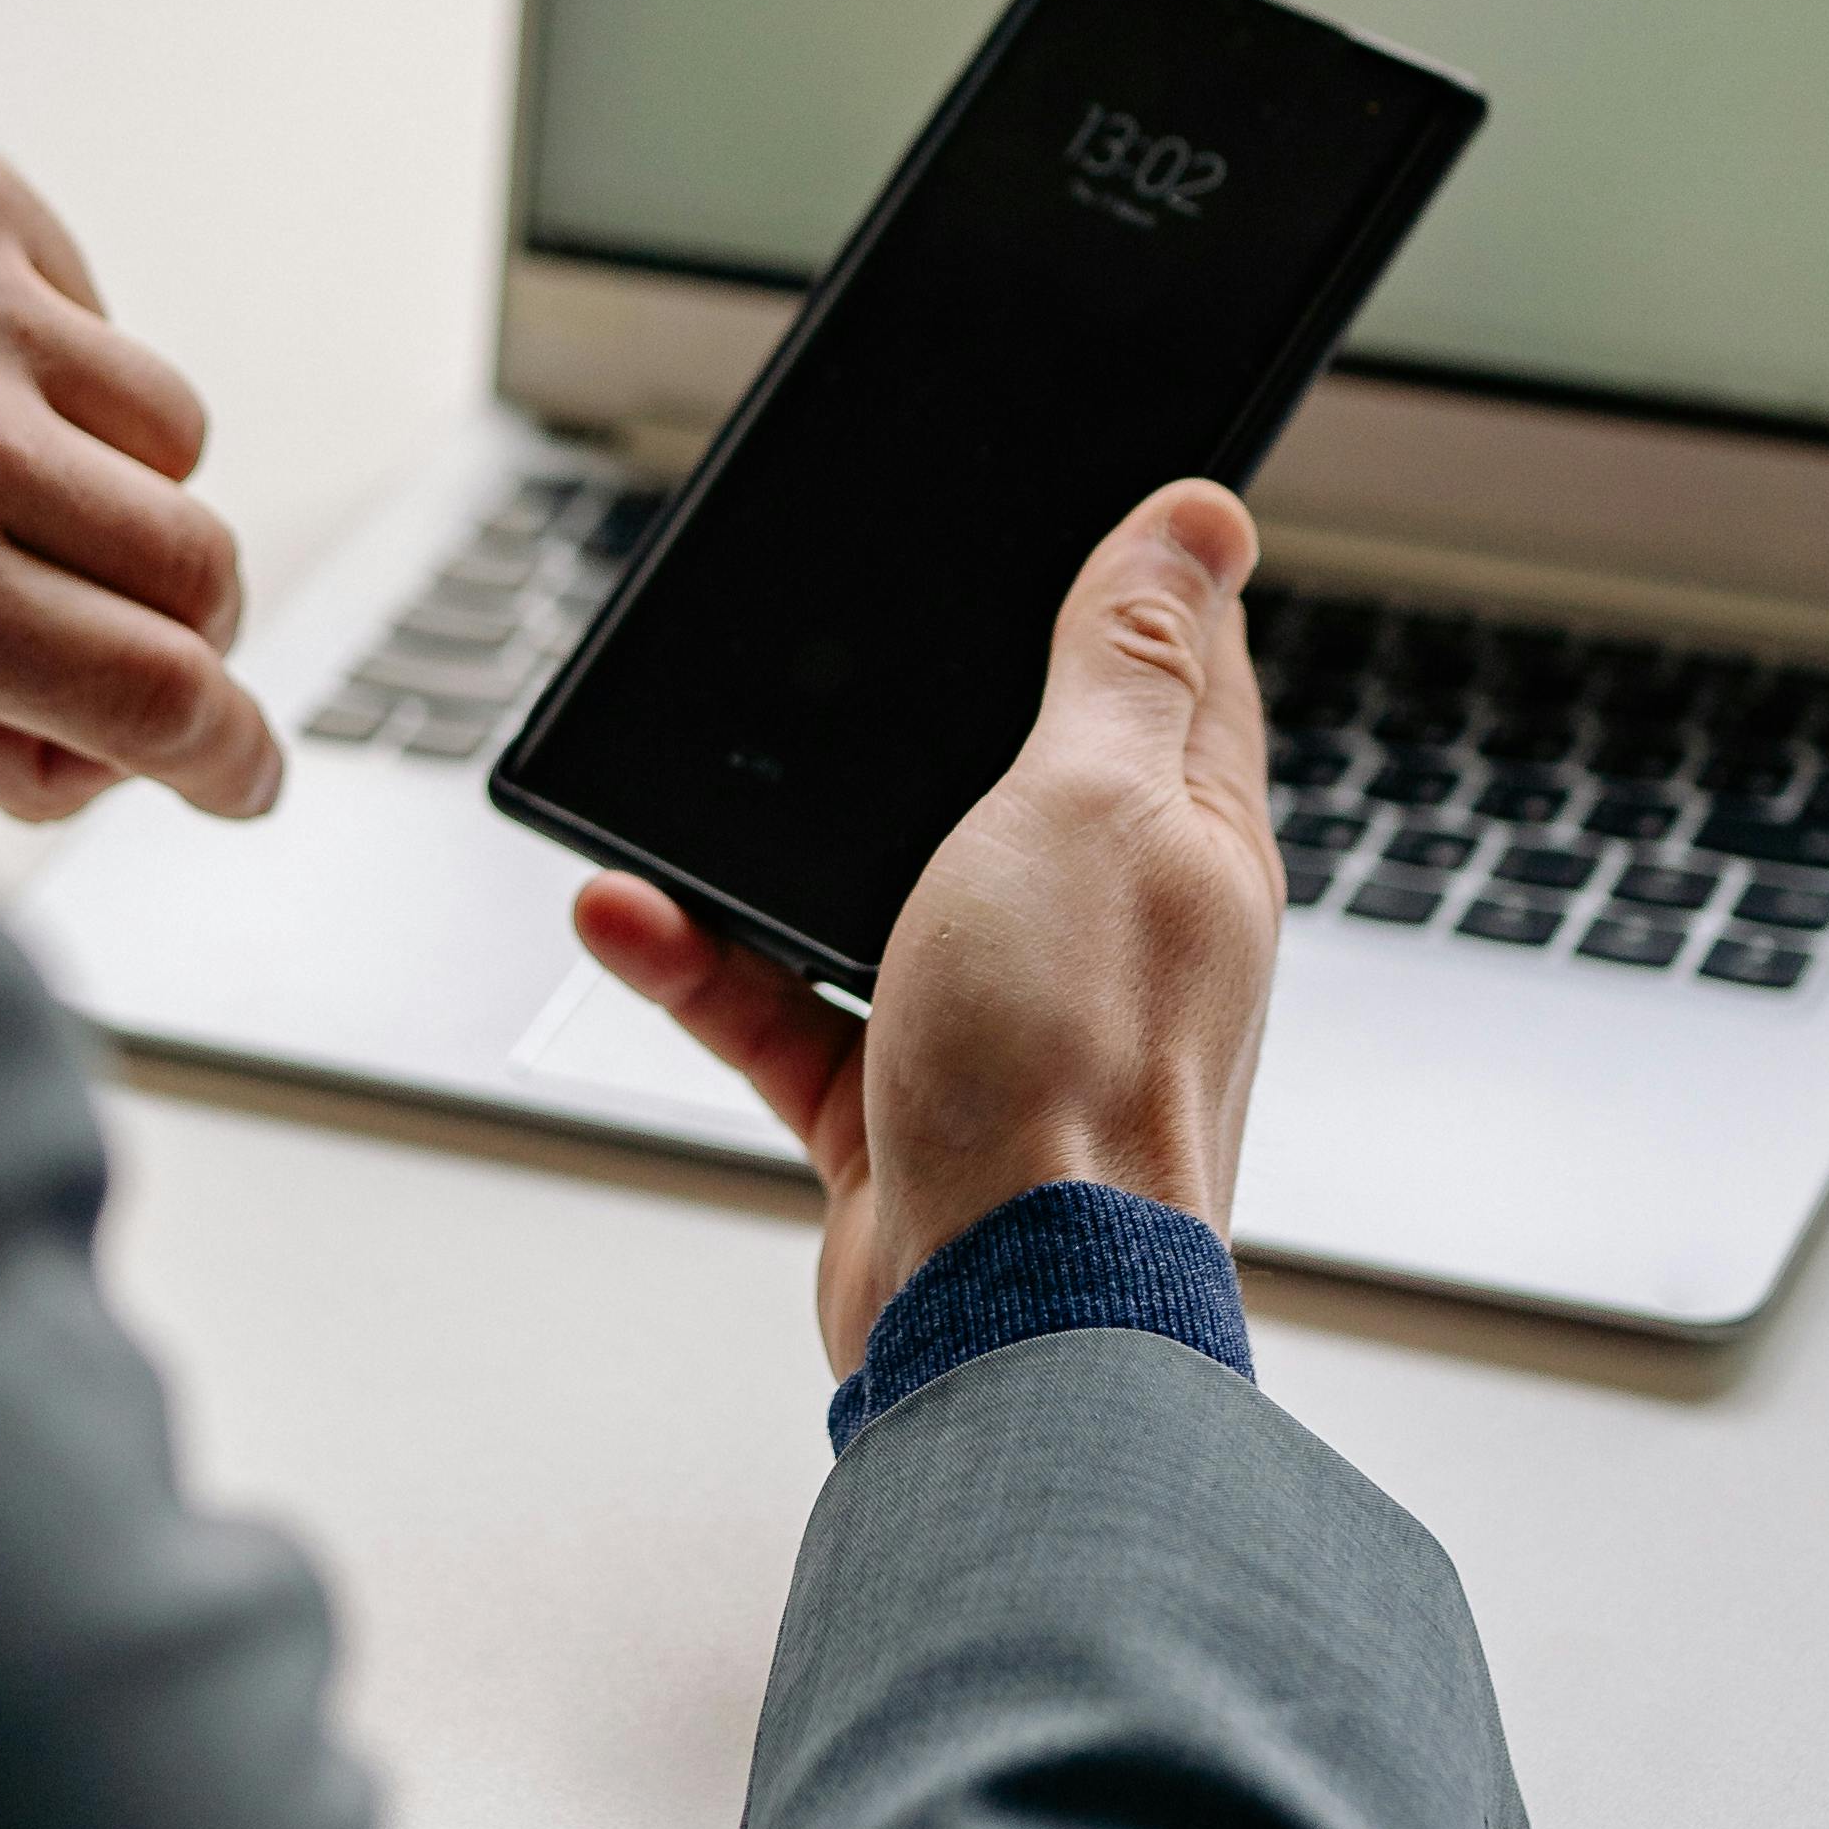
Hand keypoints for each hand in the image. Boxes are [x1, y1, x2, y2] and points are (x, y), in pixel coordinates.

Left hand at [0, 111, 280, 820]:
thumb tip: (127, 761)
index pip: (160, 695)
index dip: (230, 759)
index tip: (243, 776)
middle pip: (201, 567)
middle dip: (183, 630)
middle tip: (119, 634)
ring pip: (171, 433)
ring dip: (119, 485)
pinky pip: (91, 312)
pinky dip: (47, 363)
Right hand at [574, 477, 1281, 1373]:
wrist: (1006, 1317)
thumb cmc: (1078, 1072)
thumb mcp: (1095, 802)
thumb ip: (1127, 664)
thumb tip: (1202, 518)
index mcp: (1189, 842)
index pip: (1175, 672)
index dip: (1122, 584)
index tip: (1060, 511)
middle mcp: (1108, 929)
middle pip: (1011, 775)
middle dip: (917, 714)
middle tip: (840, 642)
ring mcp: (1004, 1022)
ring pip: (868, 892)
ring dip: (764, 849)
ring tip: (676, 794)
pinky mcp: (899, 1110)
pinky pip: (780, 1010)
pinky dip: (701, 964)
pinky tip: (626, 916)